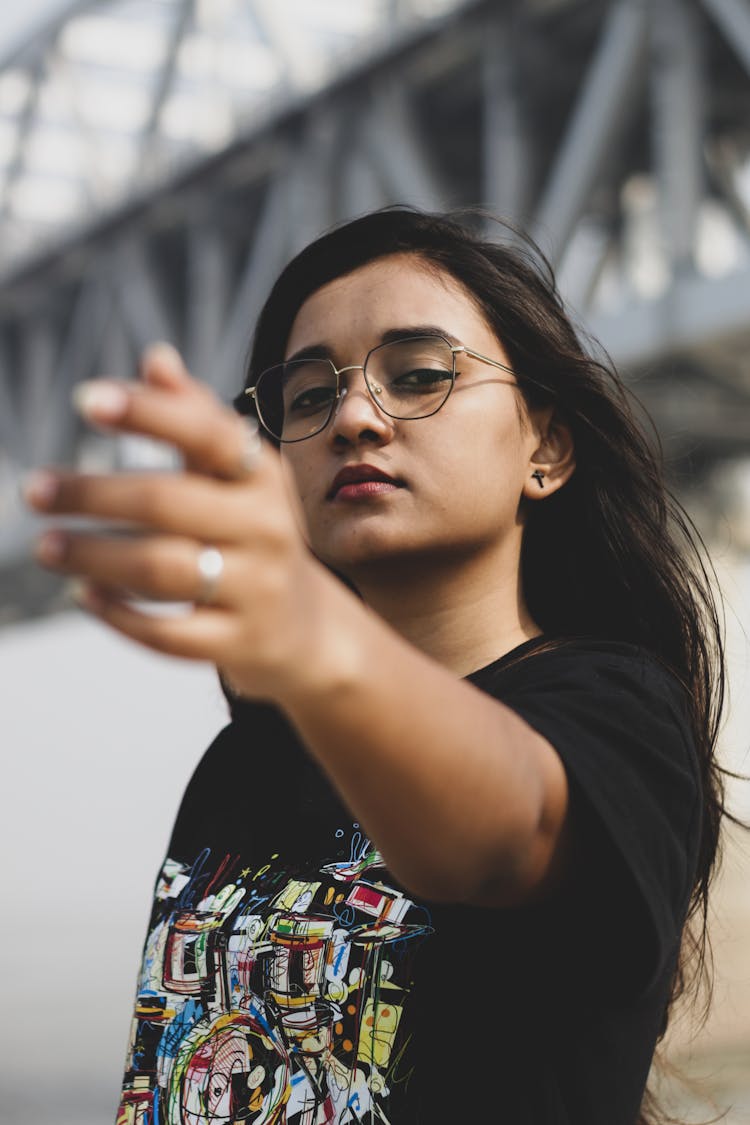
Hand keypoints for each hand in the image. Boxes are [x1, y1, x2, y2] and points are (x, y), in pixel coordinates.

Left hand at [23, 344, 331, 703]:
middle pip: (168, 503)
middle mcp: (266, 528)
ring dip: (94, 556)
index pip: (207, 434)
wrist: (303, 627)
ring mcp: (255, 588)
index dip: (148, 413)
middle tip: (35, 489)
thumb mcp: (238, 477)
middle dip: (93, 493)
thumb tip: (156, 358)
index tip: (85, 400)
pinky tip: (83, 595)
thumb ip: (197, 417)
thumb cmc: (251, 532)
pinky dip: (119, 615)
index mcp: (261, 477)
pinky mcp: (239, 642)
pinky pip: (170, 634)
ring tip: (45, 545)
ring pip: (163, 569)